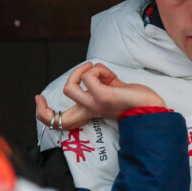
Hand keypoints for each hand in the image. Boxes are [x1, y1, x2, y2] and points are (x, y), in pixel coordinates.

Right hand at [36, 62, 165, 130]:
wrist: (152, 107)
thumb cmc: (134, 99)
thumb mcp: (110, 90)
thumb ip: (98, 84)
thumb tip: (91, 71)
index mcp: (89, 112)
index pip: (59, 121)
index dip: (43, 113)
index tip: (39, 98)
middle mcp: (89, 111)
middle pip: (54, 118)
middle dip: (43, 105)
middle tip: (52, 89)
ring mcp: (94, 105)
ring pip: (69, 87)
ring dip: (81, 71)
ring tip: (96, 70)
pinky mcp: (103, 97)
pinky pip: (89, 77)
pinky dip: (97, 69)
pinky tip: (109, 74)